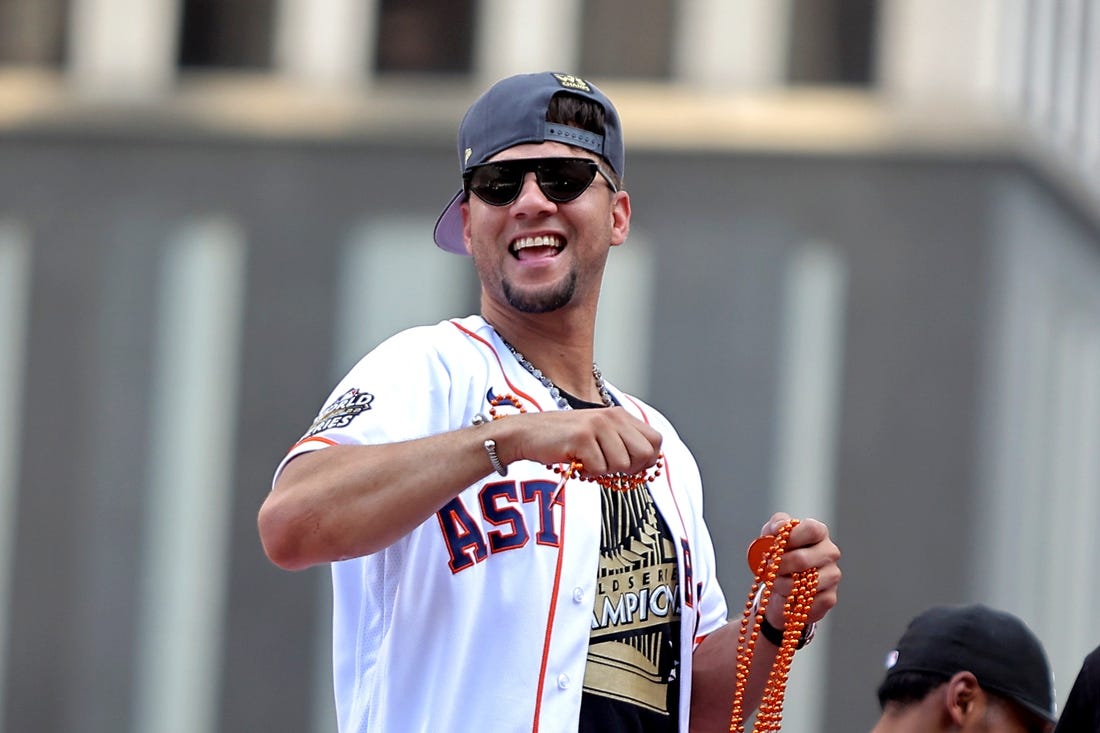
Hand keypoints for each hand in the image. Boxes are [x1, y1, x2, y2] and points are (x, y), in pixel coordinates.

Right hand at [494, 407, 662, 476]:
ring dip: (604, 471)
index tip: (629, 466)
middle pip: (645, 454)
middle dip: (629, 469)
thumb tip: (649, 463)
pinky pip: (599, 469)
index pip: (656, 441)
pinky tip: (575, 461)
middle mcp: (612, 416)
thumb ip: (623, 443)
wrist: (528, 434)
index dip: (647, 459)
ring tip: (587, 460)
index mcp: (620, 415)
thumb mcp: (600, 435)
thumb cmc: (564, 439)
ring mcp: (598, 425)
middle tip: (607, 466)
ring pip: (622, 465)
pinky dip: (587, 472)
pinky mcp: (582, 437)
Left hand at [758, 512, 840, 627]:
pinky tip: (786, 595)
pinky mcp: (829, 597)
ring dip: (781, 585)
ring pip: (802, 584)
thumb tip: (779, 527)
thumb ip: (775, 525)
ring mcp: (832, 575)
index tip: (775, 544)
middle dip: (779, 566)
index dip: (792, 537)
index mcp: (819, 533)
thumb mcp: (772, 534)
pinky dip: (790, 600)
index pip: (812, 530)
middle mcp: (829, 553)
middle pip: (803, 559)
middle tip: (767, 568)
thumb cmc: (780, 555)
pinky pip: (806, 602)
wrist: (781, 584)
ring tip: (774, 582)